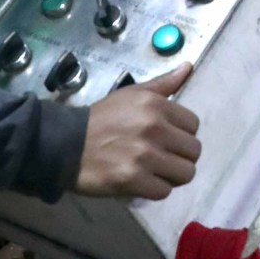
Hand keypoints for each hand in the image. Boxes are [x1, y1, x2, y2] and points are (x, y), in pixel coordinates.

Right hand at [75, 64, 201, 199]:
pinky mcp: (133, 180)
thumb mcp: (132, 94)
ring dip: (171, 175)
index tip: (167, 138)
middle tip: (162, 157)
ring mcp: (144, 156)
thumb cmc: (101, 118)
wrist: (66, 144)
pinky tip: (142, 181)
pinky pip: (164, 191)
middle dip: (180, 156)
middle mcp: (154, 129)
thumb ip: (163, 84)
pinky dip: (155, 189)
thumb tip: (188, 67)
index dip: (182, 134)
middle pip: (193, 152)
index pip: (193, 125)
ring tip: (154, 170)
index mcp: (156, 105)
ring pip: (185, 174)